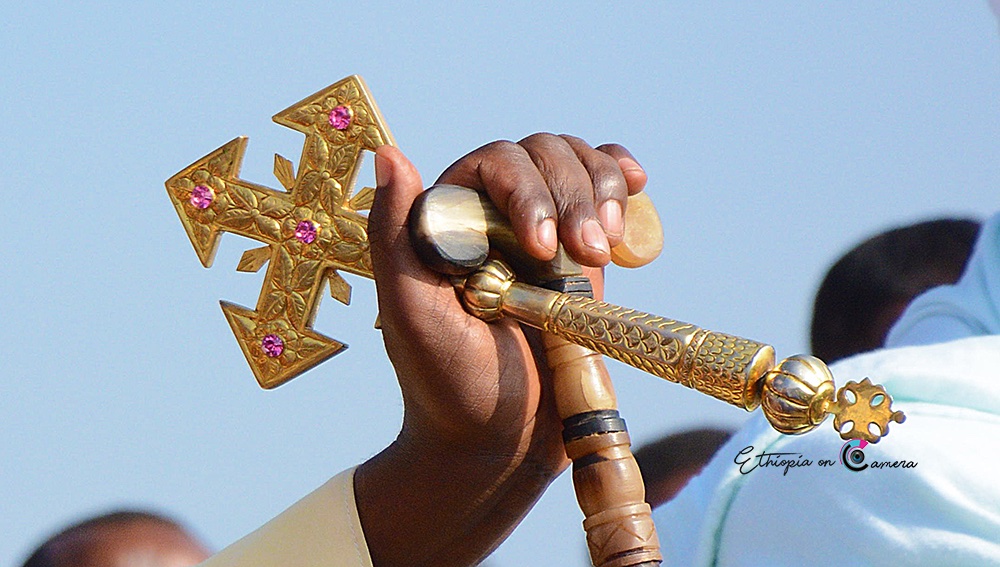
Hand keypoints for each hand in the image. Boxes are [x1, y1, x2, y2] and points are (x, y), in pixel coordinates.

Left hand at [355, 134, 646, 566]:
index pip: (494, 164)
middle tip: (588, 257)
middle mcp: (490, 217)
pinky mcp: (576, 257)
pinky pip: (601, 195)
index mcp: (444, 221)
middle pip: (542, 155)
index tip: (544, 250)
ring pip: (575, 165)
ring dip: (600, 191)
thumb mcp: (410, 315)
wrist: (502, 442)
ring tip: (604, 250)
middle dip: (572, 196)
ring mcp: (538, 233)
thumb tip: (390, 154)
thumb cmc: (448, 387)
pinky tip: (633, 187)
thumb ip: (394, 236)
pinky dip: (618, 181)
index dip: (527, 190)